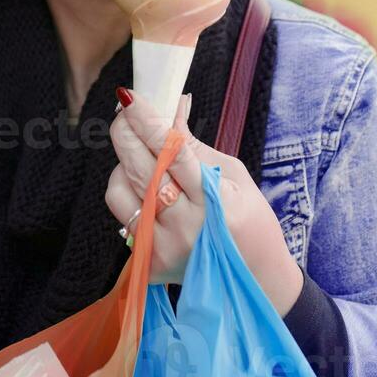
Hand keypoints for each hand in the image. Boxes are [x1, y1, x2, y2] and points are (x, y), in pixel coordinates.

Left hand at [105, 88, 303, 315]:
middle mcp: (185, 228)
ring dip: (123, 167)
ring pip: (120, 193)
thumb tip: (170, 107)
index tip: (130, 98)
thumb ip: (194, 146)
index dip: (147, 122)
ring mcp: (164, 249)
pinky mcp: (149, 264)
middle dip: (125, 133)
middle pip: (140, 170)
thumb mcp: (233, 175)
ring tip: (142, 161)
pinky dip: (129, 196)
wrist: (255, 279)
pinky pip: (123, 217)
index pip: (171, 154)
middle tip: (124, 113)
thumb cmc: (250, 220)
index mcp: (214, 202)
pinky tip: (147, 191)